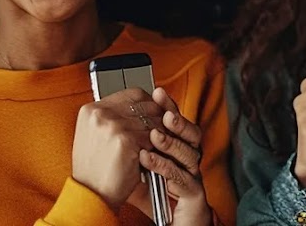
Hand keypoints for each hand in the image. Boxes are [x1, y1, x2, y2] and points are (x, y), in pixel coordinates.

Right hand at [72, 88, 165, 207]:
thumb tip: (149, 102)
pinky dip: (158, 147)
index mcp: (91, 109)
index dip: (150, 105)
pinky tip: (152, 156)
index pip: (135, 94)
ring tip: (156, 148)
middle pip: (148, 106)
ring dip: (161, 135)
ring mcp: (112, 124)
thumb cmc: (97, 169)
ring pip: (154, 122)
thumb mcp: (98, 135)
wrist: (91, 194)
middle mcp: (100, 112)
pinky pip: (155, 137)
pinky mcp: (125, 138)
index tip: (156, 116)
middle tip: (160, 136)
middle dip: (159, 121)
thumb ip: (117, 116)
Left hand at [131, 87, 212, 225]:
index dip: (169, 106)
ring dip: (171, 142)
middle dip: (176, 119)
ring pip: (190, 152)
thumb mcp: (131, 159)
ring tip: (154, 136)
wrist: (158, 218)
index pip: (178, 121)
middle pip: (191, 132)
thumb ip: (129, 137)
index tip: (157, 92)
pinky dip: (163, 166)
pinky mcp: (193, 191)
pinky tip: (147, 159)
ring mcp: (193, 173)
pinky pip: (181, 176)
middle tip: (163, 111)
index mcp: (178, 147)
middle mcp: (190, 157)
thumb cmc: (143, 190)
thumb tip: (112, 111)